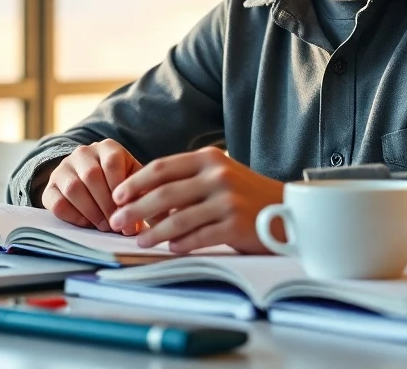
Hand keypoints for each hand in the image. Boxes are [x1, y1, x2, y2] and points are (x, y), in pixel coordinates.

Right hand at [40, 140, 142, 233]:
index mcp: (107, 147)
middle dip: (106, 204)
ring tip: (104, 226)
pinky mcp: (49, 187)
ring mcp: (63, 168)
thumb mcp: (132, 181)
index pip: (111, 162)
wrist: (93, 183)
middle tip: (116, 223)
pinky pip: (57, 203)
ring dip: (91, 212)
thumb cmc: (120, 183)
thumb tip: (131, 225)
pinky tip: (87, 224)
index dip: (119, 188)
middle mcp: (83, 153)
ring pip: (73, 189)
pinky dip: (74, 217)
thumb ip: (137, 196)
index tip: (127, 209)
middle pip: (91, 176)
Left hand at [109, 147, 283, 253]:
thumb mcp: (219, 177)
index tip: (116, 196)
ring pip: (178, 219)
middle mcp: (218, 175)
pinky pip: (198, 237)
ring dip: (153, 232)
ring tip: (139, 241)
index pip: (162, 167)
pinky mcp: (236, 225)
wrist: (290, 211)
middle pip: (164, 193)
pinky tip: (169, 249)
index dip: (135, 182)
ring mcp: (228, 200)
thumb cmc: (246, 196)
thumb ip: (187, 183)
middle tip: (116, 221)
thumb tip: (144, 201)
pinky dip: (180, 244)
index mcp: (209, 158)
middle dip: (135, 209)